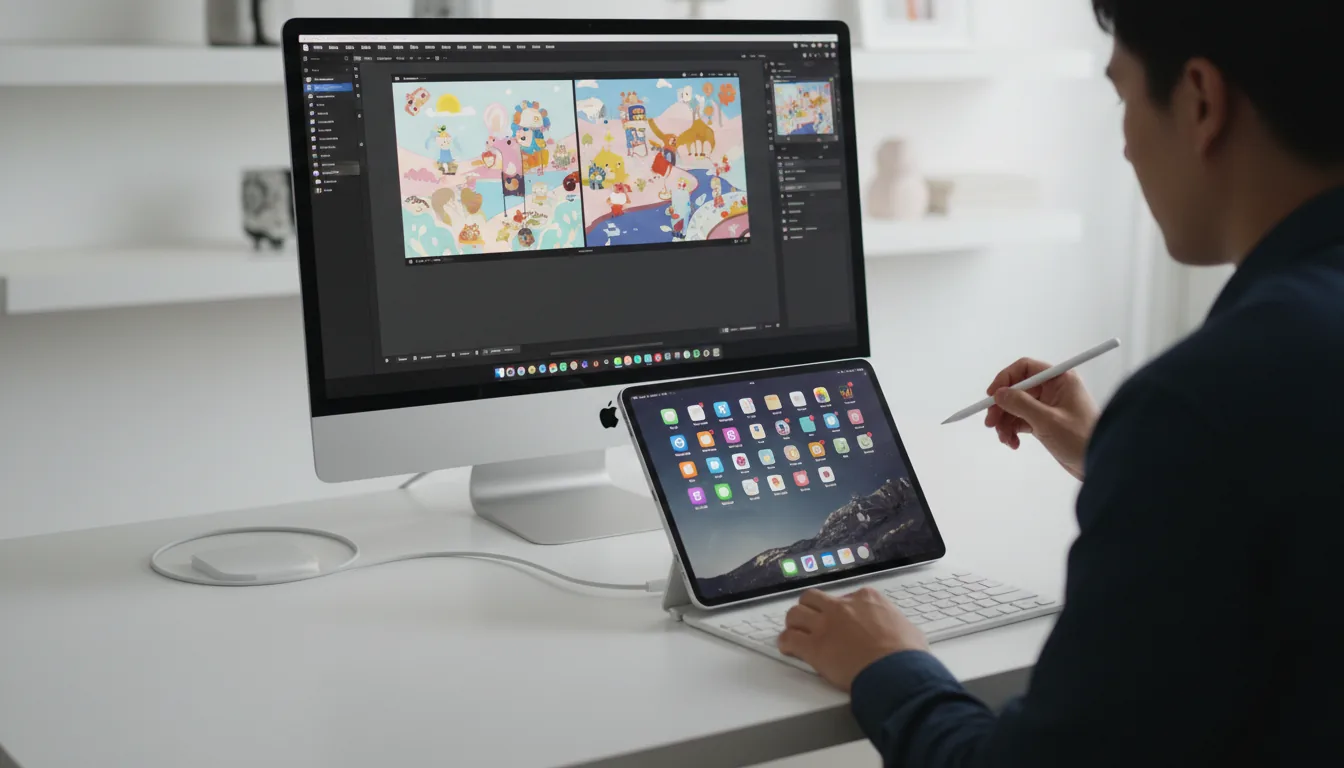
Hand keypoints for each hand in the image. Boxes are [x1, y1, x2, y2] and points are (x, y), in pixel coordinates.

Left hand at [777, 588, 927, 691]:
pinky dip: (785, 643)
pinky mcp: (813, 647)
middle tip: (810, 620)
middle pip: (813, 598)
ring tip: (795, 632)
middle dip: (810, 608)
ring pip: (795, 614)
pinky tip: (787, 647)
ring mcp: (825, 625)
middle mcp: (842, 607)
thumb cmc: (906, 655)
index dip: (840, 610)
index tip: (839, 619)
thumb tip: (901, 634)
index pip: (844, 597)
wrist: (895, 671)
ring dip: (793, 623)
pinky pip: (789, 639)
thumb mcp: (908, 629)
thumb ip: (895, 626)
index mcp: (866, 599)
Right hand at [984, 357, 1098, 480]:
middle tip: (990, 423)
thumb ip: (1020, 404)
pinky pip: (1021, 421)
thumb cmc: (1081, 438)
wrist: (1099, 464)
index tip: (992, 396)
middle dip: (1002, 406)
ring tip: (1005, 439)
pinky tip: (1013, 443)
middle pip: (1017, 389)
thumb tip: (998, 394)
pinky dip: (1013, 431)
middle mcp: (1053, 389)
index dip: (1005, 379)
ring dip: (1005, 422)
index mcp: (1059, 380)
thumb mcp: (1048, 420)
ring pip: (1016, 407)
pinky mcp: (1045, 422)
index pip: (1024, 368)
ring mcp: (1048, 406)